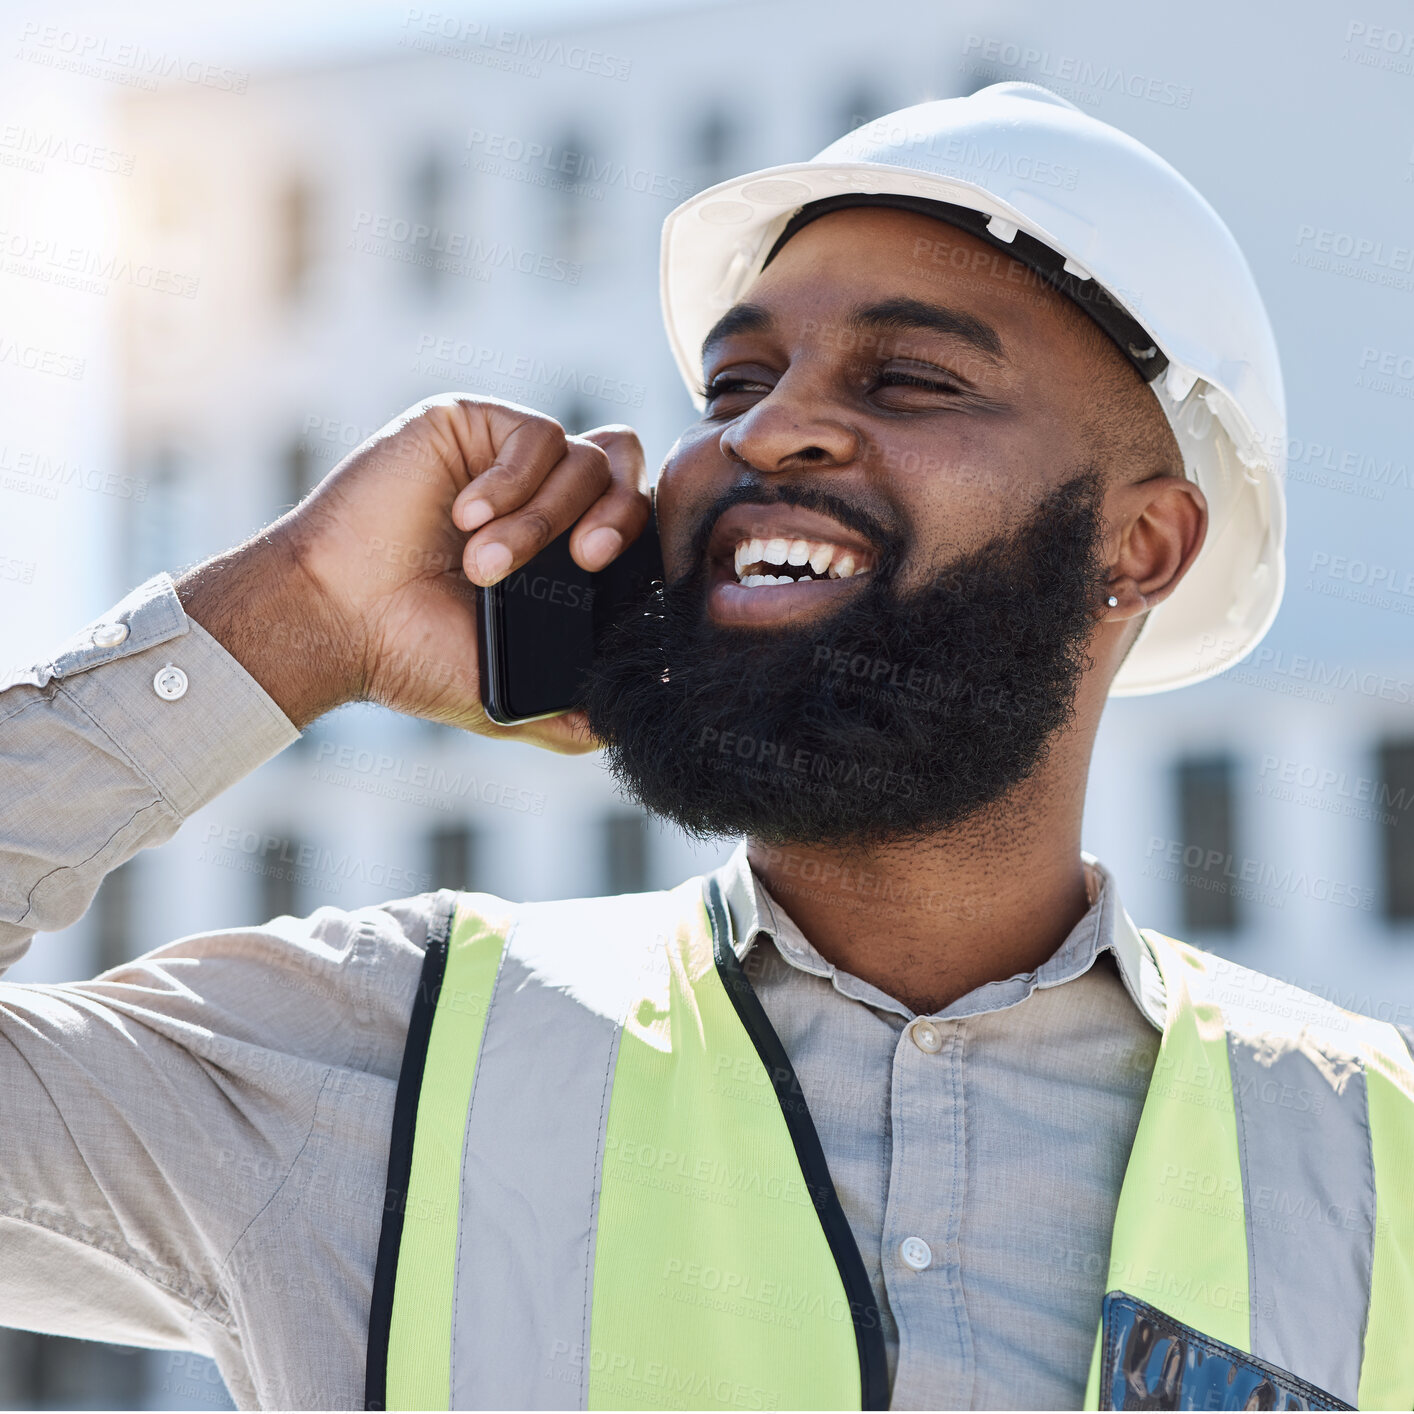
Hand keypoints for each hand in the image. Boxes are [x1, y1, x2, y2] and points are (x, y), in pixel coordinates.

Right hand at [176, 395, 649, 750]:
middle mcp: (542, 500)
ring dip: (542, 519)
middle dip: (617, 521)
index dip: (641, 545)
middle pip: (628, 475)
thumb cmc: (409, 655)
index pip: (637, 521)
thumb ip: (566, 716)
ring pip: (586, 459)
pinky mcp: (473, 426)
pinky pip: (537, 434)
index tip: (608, 583)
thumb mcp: (506, 696)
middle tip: (585, 561)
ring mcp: (509, 461)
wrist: (336, 619)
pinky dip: (512, 481)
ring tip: (483, 564)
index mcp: (562, 555)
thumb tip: (622, 726)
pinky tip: (465, 518)